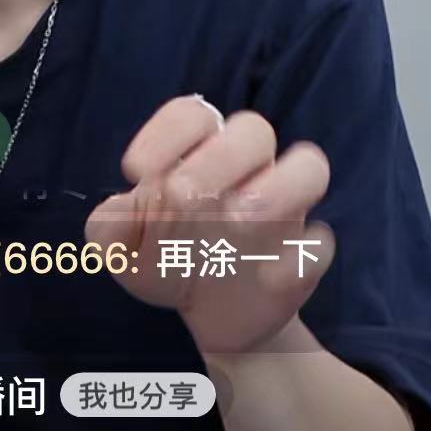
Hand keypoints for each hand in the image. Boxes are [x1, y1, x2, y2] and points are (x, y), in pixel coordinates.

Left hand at [85, 97, 333, 355]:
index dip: (165, 133)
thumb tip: (122, 211)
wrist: (209, 316)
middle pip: (254, 130)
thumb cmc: (163, 260)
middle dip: (218, 158)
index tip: (135, 172)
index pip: (194, 114)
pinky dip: (298, 257)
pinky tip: (265, 277)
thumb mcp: (122, 248)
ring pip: (308, 167)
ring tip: (236, 222)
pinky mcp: (305, 255)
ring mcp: (284, 210)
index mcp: (201, 152)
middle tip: (181, 197)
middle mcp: (248, 170)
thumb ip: (110, 227)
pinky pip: (320, 243)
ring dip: (276, 188)